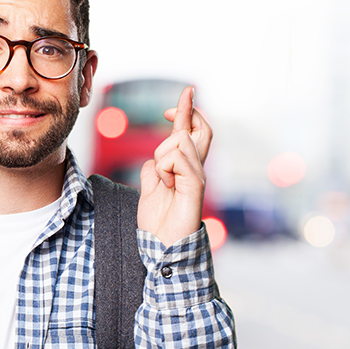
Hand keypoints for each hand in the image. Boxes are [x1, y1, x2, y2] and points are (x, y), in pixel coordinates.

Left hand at [137, 87, 212, 247]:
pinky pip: (177, 159)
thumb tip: (153, 159)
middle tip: (168, 110)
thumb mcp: (151, 188)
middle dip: (185, 112)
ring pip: (178, 141)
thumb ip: (154, 170)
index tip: (178, 101)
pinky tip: (167, 186)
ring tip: (163, 181)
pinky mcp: (196, 185)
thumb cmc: (159, 222)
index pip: (191, 133)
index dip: (187, 112)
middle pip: (199, 129)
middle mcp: (196, 169)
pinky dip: (165, 169)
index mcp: (185, 169)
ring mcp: (198, 176)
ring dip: (161, 156)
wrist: (164, 246)